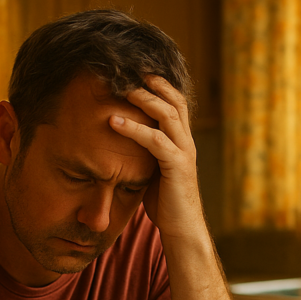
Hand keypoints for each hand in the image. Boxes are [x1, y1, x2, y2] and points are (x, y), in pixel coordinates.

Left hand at [108, 75, 204, 239]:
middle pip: (174, 100)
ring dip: (143, 99)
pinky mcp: (177, 165)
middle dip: (153, 83)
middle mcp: (187, 142)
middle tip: (129, 70)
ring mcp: (184, 152)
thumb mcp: (152, 172)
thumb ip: (144, 154)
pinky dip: (133, 129)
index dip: (159, 86)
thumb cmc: (165, 203)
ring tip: (121, 89)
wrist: (182, 229)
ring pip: (167, 114)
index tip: (137, 73)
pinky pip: (155, 140)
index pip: (175, 103)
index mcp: (182, 141)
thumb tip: (120, 145)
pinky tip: (113, 122)